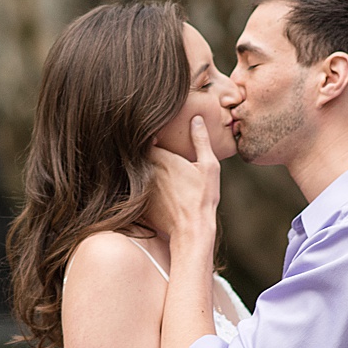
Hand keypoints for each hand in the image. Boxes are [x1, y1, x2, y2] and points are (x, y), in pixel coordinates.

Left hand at [147, 116, 220, 239]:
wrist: (191, 230)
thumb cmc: (202, 198)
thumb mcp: (209, 166)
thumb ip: (201, 140)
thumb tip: (196, 118)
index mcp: (162, 158)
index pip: (146, 140)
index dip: (151, 138)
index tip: (159, 140)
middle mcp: (146, 171)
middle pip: (140, 157)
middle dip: (147, 155)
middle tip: (161, 158)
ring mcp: (141, 188)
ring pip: (138, 174)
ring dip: (145, 173)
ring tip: (162, 178)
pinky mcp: (140, 203)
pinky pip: (138, 191)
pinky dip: (144, 190)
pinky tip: (160, 196)